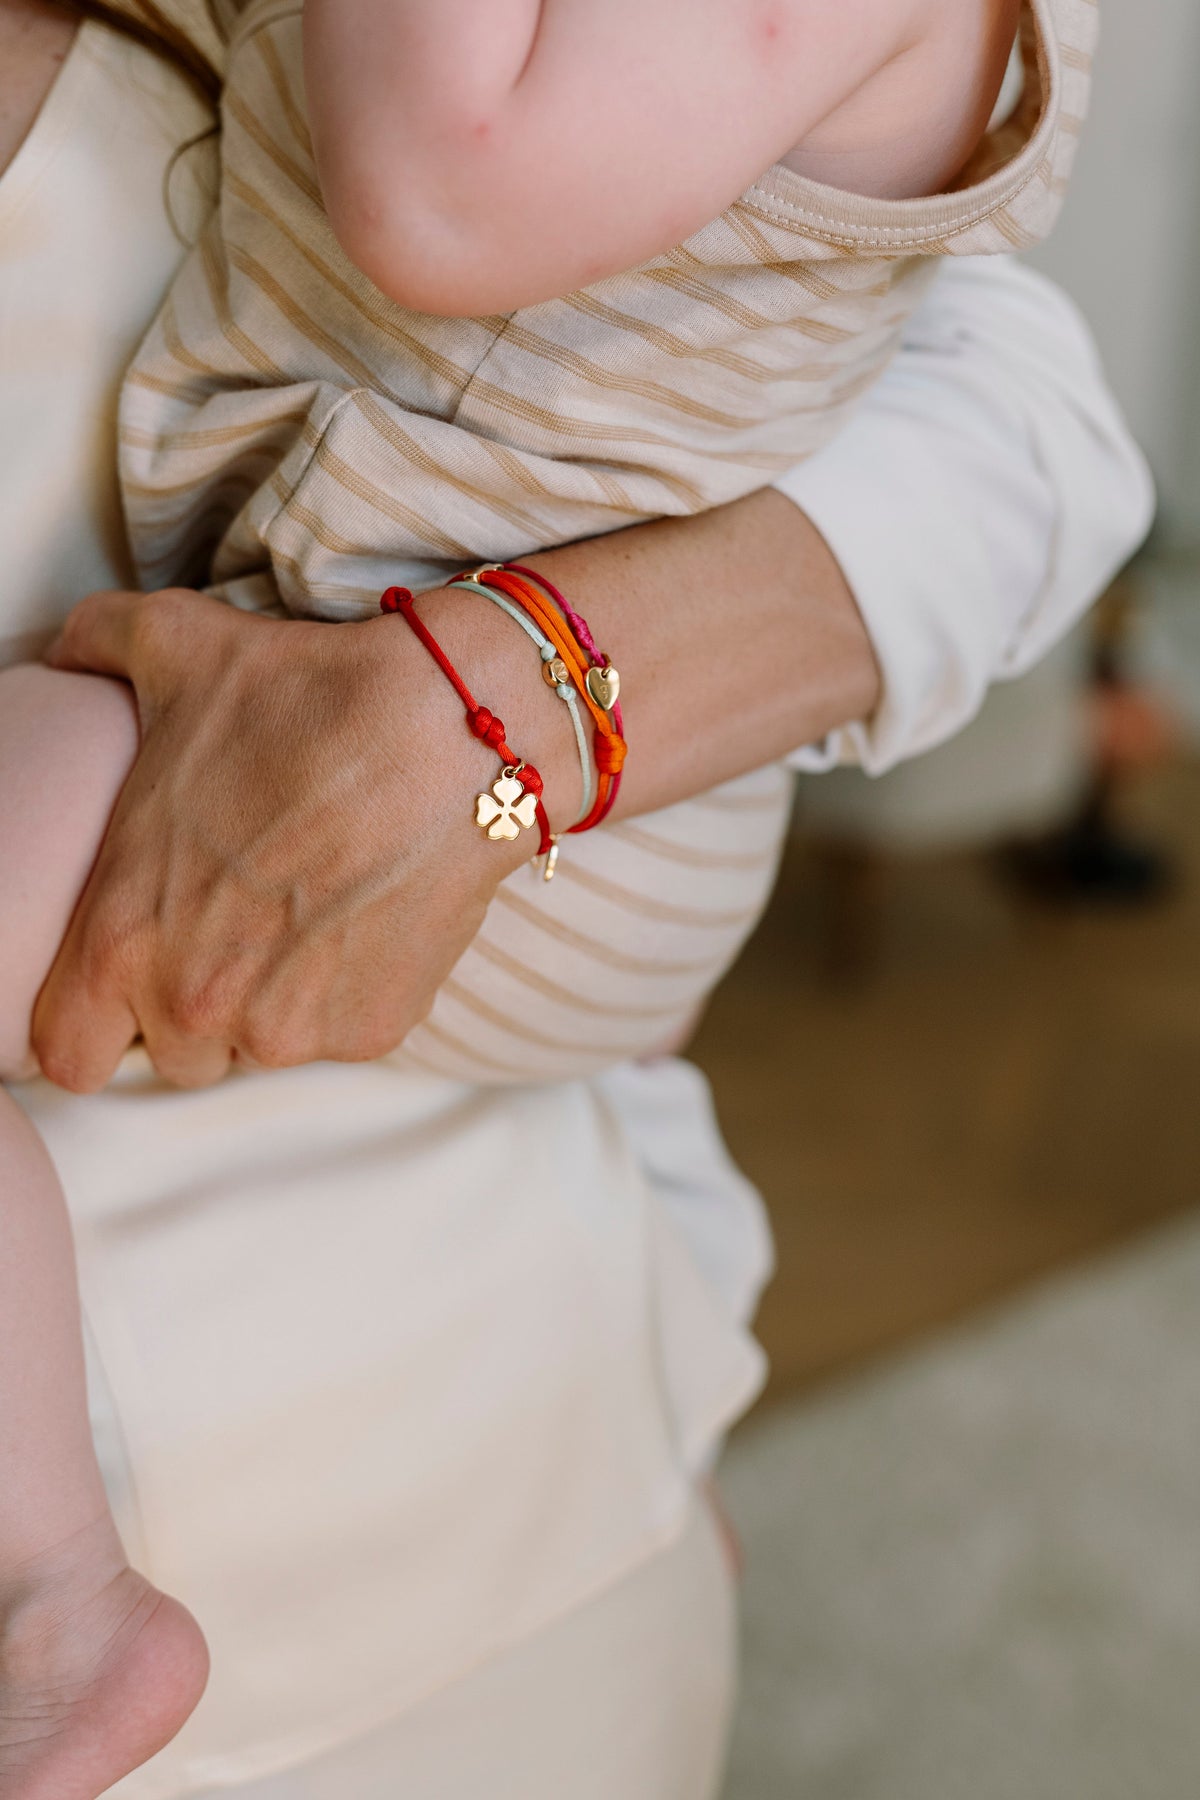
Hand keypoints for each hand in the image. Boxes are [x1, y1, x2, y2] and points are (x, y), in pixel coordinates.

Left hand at [33, 586, 571, 1091]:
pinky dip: (347, 991)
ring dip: (269, 1002)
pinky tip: (364, 914)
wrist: (450, 732)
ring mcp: (289, 1029)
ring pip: (257, 1048)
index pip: (68, 1055)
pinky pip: (337, 1032)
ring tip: (302, 913)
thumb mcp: (177, 648)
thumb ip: (98, 646)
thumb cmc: (308, 697)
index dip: (92, 1020)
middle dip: (192, 1004)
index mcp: (122, 937)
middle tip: (232, 923)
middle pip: (171, 1055)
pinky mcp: (369, 1030)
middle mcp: (196, 1003)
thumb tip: (69, 647)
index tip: (123, 984)